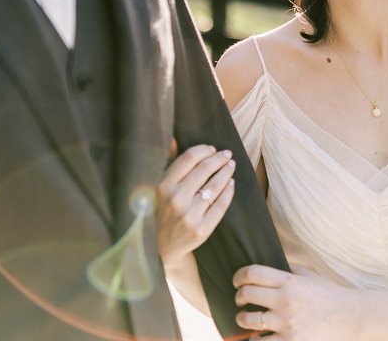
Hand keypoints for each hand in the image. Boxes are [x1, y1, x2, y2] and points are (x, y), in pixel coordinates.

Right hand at [156, 143, 235, 263]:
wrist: (159, 248)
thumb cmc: (159, 211)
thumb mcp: (156, 188)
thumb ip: (167, 164)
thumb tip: (174, 139)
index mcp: (163, 185)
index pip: (189, 158)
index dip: (204, 150)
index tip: (211, 148)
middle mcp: (176, 199)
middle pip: (205, 170)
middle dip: (219, 159)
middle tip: (227, 155)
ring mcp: (190, 215)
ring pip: (215, 186)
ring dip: (226, 172)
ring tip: (231, 166)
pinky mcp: (202, 230)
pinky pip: (221, 206)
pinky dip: (228, 192)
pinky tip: (231, 184)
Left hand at [233, 265, 359, 340]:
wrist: (351, 318)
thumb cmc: (329, 295)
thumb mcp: (309, 275)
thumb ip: (287, 271)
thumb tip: (266, 267)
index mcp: (290, 281)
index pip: (253, 273)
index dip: (239, 276)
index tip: (237, 282)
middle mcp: (286, 301)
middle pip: (246, 294)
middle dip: (239, 298)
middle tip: (240, 301)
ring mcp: (287, 323)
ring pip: (247, 320)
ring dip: (242, 320)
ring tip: (245, 319)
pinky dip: (255, 340)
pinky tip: (258, 336)